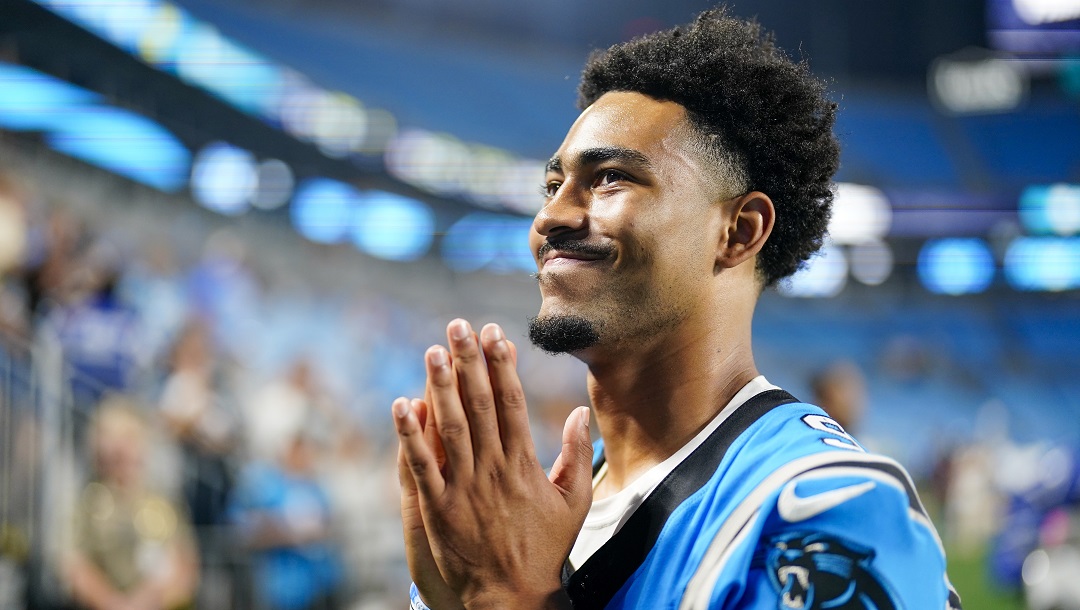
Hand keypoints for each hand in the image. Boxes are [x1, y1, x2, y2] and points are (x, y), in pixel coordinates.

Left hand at [394, 320, 593, 608]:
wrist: (512, 596)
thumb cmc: (544, 549)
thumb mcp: (573, 503)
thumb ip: (578, 456)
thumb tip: (579, 413)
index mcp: (524, 464)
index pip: (511, 402)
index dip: (502, 365)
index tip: (495, 334)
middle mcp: (494, 469)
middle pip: (479, 404)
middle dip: (469, 362)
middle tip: (458, 326)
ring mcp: (464, 488)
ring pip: (450, 427)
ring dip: (440, 387)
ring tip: (432, 351)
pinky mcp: (438, 507)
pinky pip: (421, 465)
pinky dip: (409, 435)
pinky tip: (399, 405)